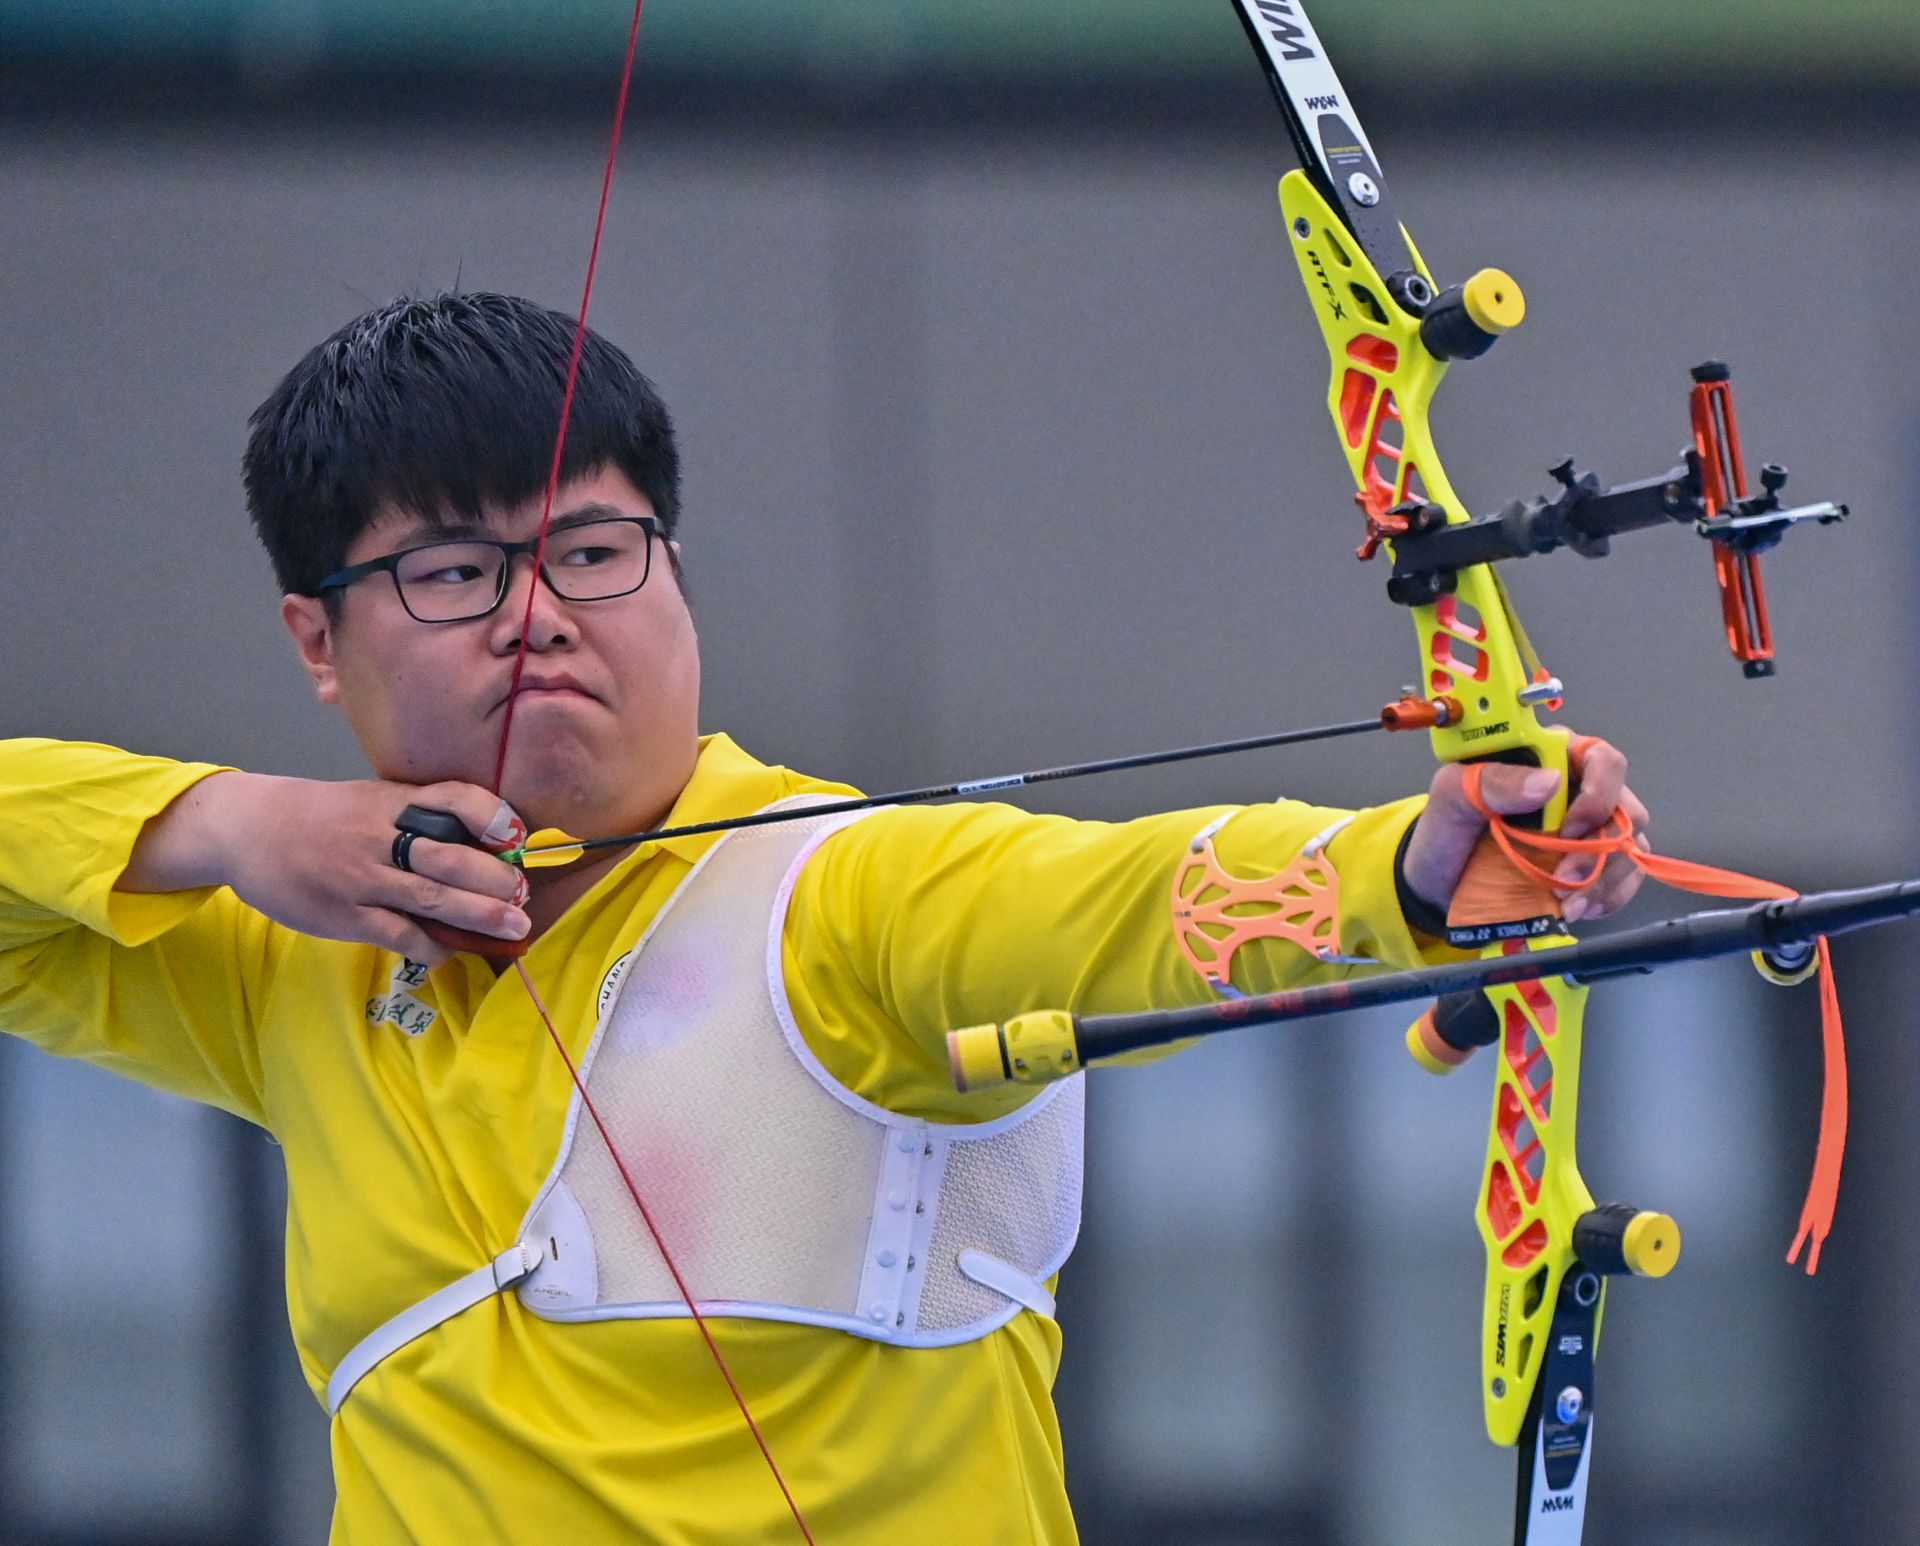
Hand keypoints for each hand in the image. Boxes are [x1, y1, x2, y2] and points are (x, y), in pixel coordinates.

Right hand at [124, 772, 531, 963]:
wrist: (246, 830)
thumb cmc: (321, 816)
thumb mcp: (368, 800)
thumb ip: (416, 816)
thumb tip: (481, 843)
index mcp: (391, 801)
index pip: (452, 798)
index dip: (491, 815)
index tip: (518, 834)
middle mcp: (379, 835)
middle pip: (449, 855)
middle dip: (495, 878)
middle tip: (524, 895)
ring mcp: (360, 877)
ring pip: (430, 896)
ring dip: (478, 914)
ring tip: (513, 927)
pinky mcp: (343, 914)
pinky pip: (397, 933)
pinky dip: (430, 944)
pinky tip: (450, 950)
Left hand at [1401, 735, 1649, 924]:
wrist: (1436, 882)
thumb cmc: (1446, 829)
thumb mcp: (1452, 797)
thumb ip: (1492, 781)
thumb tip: (1547, 781)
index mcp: (1551, 760)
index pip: (1602, 760)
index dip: (1599, 792)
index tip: (1570, 828)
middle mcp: (1579, 792)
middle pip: (1625, 809)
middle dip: (1601, 850)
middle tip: (1562, 878)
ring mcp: (1590, 832)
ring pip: (1629, 848)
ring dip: (1605, 880)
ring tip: (1567, 904)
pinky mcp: (1592, 868)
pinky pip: (1623, 880)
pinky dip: (1608, 897)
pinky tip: (1578, 909)